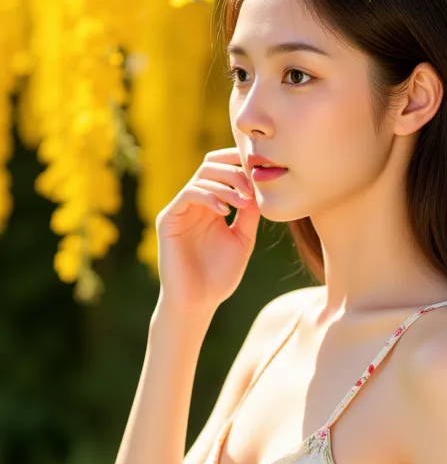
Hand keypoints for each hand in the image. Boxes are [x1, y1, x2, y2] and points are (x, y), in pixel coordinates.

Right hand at [155, 147, 259, 315]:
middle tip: (252, 185)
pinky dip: (209, 197)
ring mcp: (180, 210)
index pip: (221, 170)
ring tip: (244, 201)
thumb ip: (249, 214)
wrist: (198, 302)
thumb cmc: (219, 275)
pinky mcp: (168, 219)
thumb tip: (260, 188)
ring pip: (201, 177)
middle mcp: (194, 203)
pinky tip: (226, 211)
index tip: (261, 167)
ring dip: (226, 184)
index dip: (238, 162)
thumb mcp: (242, 239)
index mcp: (211, 205)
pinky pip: (188, 194)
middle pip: (210, 166)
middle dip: (234, 170)